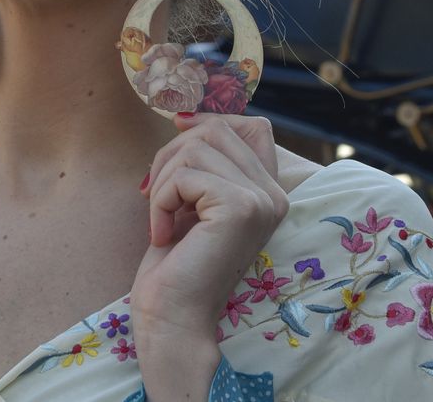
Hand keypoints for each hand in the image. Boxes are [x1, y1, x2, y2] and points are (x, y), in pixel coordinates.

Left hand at [130, 113, 287, 396]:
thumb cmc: (176, 265)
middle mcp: (275, 194)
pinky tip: (164, 235)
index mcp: (269, 191)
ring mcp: (262, 200)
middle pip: (216, 129)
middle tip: (157, 198)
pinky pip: (185, 175)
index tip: (177, 138)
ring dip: (163, 182)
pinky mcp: (241, 207)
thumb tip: (185, 114)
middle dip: (172, 156)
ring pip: (196, 147)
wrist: (172, 319)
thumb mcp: (191, 199)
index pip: (252, 125)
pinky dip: (160, 201)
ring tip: (163, 221)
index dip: (212, 121)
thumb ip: (202, 160)